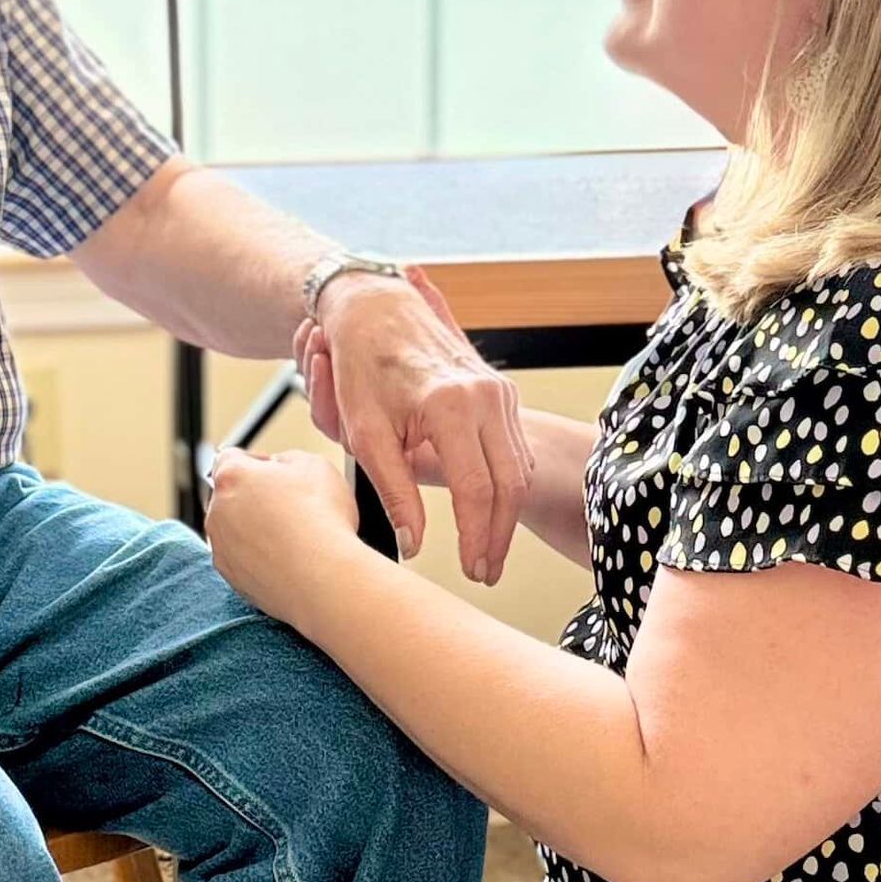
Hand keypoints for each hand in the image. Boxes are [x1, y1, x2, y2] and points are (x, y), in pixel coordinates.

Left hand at [205, 446, 358, 625]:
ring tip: (294, 537)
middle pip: (231, 496)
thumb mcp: (315, 465)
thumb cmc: (321, 519)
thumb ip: (289, 459)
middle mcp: (217, 511)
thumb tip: (282, 468)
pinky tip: (289, 560)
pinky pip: (243, 560)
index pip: (232, 458)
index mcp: (232, 476)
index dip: (258, 462)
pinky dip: (260, 558)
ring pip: (235, 530)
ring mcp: (221, 547)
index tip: (278, 473)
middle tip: (291, 506)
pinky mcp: (232, 578)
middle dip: (256, 497)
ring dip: (257, 529)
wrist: (323, 577)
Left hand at [308, 266, 532, 581]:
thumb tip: (412, 544)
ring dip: (506, 517)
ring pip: (518, 471)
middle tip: (484, 573)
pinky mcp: (503, 394)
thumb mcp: (365, 433)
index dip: (477, 538)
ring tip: (487, 555)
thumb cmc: (362, 368)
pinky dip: (506, 488)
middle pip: (509, 485)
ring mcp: (500, 393)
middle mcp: (486, 396)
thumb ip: (392, 491)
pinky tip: (491, 517)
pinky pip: (515, 451)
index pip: (476, 489)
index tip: (473, 570)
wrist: (378, 309)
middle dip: (499, 537)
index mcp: (451, 405)